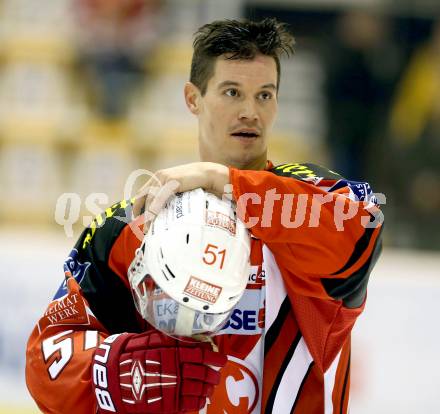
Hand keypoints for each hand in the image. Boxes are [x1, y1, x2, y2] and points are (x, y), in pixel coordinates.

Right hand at [92, 330, 226, 413]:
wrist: (113, 375)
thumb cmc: (133, 353)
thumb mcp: (153, 339)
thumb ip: (174, 340)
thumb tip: (194, 341)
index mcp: (174, 352)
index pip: (202, 354)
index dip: (214, 358)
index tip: (221, 359)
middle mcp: (176, 369)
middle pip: (203, 373)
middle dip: (213, 375)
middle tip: (216, 375)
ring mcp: (172, 388)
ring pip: (199, 389)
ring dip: (208, 389)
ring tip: (210, 388)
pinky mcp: (167, 404)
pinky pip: (188, 404)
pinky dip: (198, 402)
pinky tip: (200, 400)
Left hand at [132, 162, 229, 231]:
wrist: (208, 174)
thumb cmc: (197, 182)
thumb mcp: (179, 187)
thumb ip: (171, 194)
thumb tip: (166, 210)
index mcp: (159, 176)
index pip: (143, 191)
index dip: (138, 204)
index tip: (137, 216)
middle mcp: (159, 176)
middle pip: (142, 194)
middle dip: (137, 210)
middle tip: (138, 224)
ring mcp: (164, 178)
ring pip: (150, 198)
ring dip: (147, 214)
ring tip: (147, 228)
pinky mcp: (171, 182)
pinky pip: (159, 198)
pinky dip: (154, 210)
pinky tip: (153, 219)